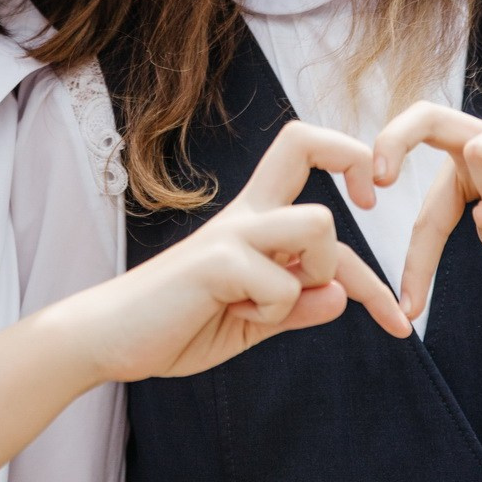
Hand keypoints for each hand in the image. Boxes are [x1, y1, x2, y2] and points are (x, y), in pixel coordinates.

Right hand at [60, 122, 411, 381]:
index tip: (374, 199)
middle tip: (374, 200)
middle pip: (303, 141)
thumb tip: (341, 296)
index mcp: (253, 218)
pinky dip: (276, 311)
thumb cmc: (176, 327)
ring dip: (322, 269)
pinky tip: (236, 314)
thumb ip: (296, 307)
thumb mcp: (251, 321)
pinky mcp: (216, 262)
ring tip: (282, 299)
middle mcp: (245, 215)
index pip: (304, 155)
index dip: (352, 162)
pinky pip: (283, 285)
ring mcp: (230, 234)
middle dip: (356, 160)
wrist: (107, 339)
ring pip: (317, 222)